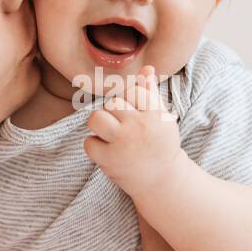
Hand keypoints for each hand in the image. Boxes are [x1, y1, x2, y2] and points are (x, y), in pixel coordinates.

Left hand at [84, 65, 184, 197]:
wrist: (162, 181)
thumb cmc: (160, 144)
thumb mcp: (162, 118)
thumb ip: (151, 92)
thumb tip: (147, 68)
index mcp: (154, 113)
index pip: (132, 90)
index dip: (129, 99)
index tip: (135, 112)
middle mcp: (139, 126)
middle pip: (112, 103)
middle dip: (114, 112)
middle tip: (123, 126)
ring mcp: (123, 144)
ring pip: (96, 118)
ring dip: (99, 125)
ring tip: (109, 134)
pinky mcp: (109, 161)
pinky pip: (89, 142)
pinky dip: (95, 146)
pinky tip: (108, 151)